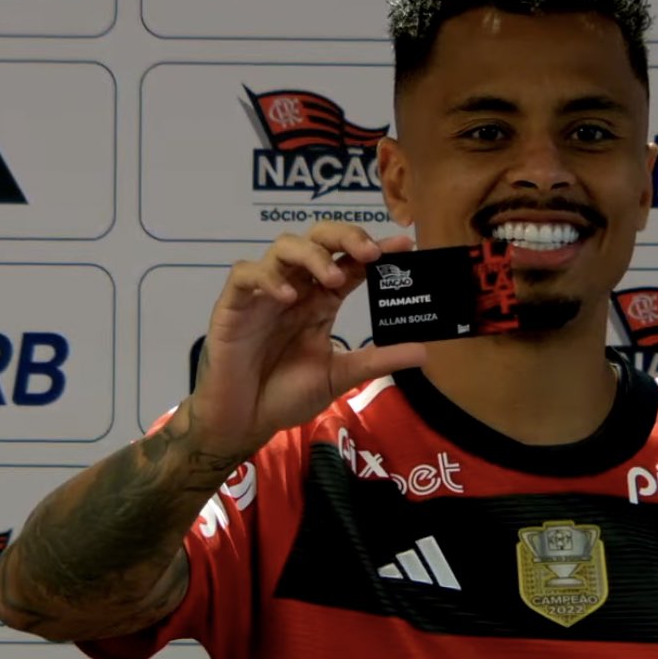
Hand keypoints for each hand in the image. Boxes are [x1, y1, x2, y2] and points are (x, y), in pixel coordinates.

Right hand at [186, 223, 426, 457]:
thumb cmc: (286, 394)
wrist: (245, 421)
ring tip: (333, 279)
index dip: (374, 250)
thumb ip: (377, 361)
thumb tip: (424, 352)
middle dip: (345, 237)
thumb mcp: (340, 376)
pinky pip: (245, 275)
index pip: (350, 263)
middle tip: (370, 252)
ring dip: (312, 254)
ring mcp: (264, 294)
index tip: (404, 246)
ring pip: (284, 247)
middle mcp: (295, 289)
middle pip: (317, 240)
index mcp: (321, 301)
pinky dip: (268, 278)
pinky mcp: (233, 305)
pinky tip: (288, 296)